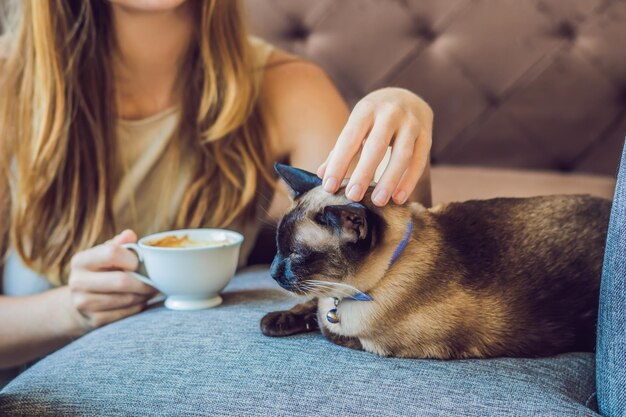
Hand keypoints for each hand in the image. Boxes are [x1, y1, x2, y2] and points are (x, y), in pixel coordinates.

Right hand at [67, 230, 156, 331]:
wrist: (81, 301)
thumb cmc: (101, 272)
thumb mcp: (105, 254)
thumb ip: (119, 244)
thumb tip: (130, 235)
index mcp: (81, 261)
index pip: (111, 253)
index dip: (133, 258)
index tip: (141, 262)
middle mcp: (77, 282)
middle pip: (121, 281)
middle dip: (144, 281)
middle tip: (155, 280)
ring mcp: (84, 304)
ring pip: (127, 299)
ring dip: (144, 294)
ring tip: (149, 289)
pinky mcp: (94, 320)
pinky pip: (127, 312)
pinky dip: (138, 305)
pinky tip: (140, 300)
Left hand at [317, 87, 432, 205]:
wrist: (408, 96)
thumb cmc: (374, 117)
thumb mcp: (356, 124)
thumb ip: (340, 149)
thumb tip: (322, 175)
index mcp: (366, 110)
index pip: (349, 138)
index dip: (339, 163)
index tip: (328, 186)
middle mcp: (390, 113)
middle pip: (376, 146)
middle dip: (364, 173)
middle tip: (353, 196)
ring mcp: (411, 123)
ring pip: (402, 154)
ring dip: (389, 180)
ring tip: (378, 201)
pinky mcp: (427, 135)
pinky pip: (419, 161)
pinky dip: (409, 181)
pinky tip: (398, 198)